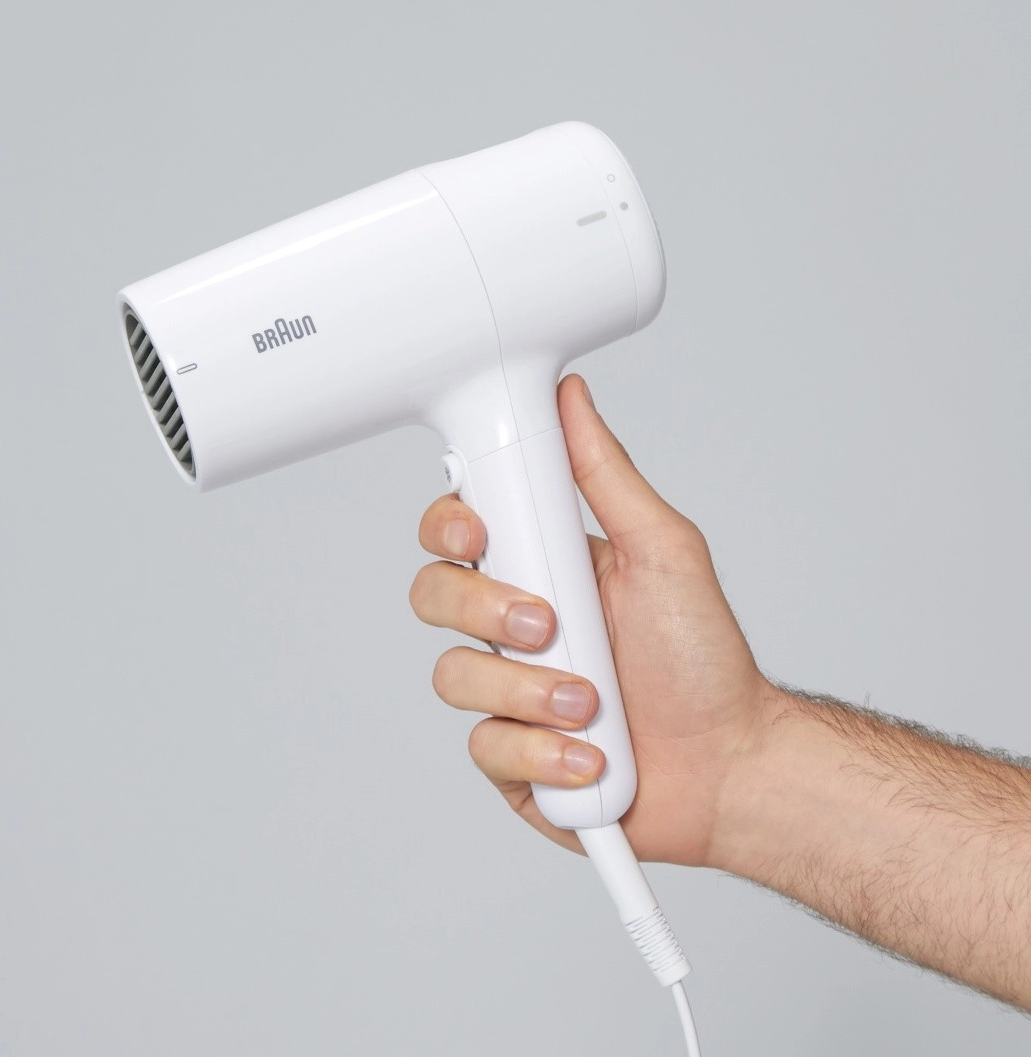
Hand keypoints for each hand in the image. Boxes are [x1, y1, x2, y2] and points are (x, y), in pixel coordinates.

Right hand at [409, 374, 771, 866]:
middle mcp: (512, 627)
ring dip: (528, 692)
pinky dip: (543, 755)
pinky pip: (485, 749)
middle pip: (433, 596)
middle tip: (550, 624)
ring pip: (453, 676)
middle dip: (485, 610)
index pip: (457, 531)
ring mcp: (507, 693)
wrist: (731, 766)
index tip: (477, 533)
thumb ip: (606, 473)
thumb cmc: (702, 659)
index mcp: (540, 568)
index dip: (449, 526)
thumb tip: (572, 398)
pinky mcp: (510, 758)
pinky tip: (590, 756)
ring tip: (592, 703)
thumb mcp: (662, 549)